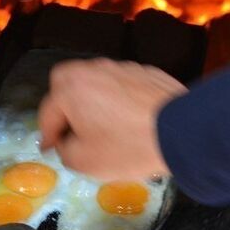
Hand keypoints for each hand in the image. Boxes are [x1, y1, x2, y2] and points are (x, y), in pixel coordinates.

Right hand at [39, 58, 187, 180]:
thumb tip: (66, 144)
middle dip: (63, 105)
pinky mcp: (146, 72)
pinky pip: (121, 85)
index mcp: (71, 89)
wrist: (182, 131)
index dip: (47, 135)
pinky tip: (128, 119)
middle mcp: (93, 70)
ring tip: (102, 125)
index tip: (52, 148)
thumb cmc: (128, 147)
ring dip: (92, 100)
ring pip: (95, 81)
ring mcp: (122, 68)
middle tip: (71, 128)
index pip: (48, 112)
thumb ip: (64, 151)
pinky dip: (118, 99)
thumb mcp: (84, 162)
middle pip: (66, 82)